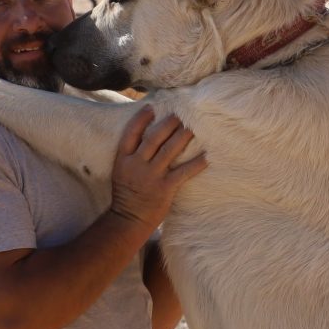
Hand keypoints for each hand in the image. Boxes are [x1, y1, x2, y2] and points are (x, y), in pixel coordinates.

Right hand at [110, 106, 206, 230]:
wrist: (128, 220)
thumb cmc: (126, 195)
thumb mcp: (121, 172)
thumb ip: (132, 157)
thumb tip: (149, 138)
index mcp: (123, 160)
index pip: (131, 134)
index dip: (141, 119)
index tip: (151, 108)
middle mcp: (137, 165)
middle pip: (154, 138)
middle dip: (168, 125)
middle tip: (179, 115)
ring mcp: (151, 176)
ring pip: (169, 150)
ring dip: (182, 137)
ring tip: (192, 129)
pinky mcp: (165, 188)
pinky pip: (183, 172)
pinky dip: (196, 164)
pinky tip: (206, 157)